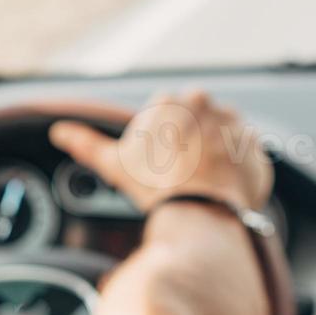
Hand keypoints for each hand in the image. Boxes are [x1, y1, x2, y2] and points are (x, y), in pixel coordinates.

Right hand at [49, 90, 271, 212]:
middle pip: (193, 126)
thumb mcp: (115, 164)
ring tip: (199, 186)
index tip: (158, 166)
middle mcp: (207, 104)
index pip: (165, 118)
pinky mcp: (256, 148)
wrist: (199, 213)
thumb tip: (59, 131)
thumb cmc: (154, 186)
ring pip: (219, 139)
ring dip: (212, 156)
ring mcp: (235, 125)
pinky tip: (219, 191)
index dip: (158, 145)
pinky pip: (244, 158)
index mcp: (172, 101)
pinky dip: (234, 172)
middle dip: (187, 147)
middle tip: (178, 178)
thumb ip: (87, 143)